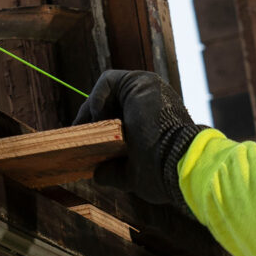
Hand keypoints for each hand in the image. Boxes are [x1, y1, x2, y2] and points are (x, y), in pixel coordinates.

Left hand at [74, 69, 207, 204]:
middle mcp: (152, 102)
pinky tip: (99, 118)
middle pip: (110, 103)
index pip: (118, 118)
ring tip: (89, 128)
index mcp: (153, 122)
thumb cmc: (162, 173)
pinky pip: (108, 80)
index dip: (98, 128)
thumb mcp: (133, 175)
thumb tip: (97, 174)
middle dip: (90, 119)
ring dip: (93, 110)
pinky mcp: (143, 81)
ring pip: (108, 91)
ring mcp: (149, 90)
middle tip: (76, 133)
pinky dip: (97, 97)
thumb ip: (114, 172)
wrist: (179, 165)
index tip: (82, 143)